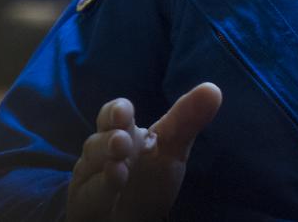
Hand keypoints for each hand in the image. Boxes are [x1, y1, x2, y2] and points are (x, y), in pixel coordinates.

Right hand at [66, 82, 221, 221]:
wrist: (130, 218)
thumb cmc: (148, 178)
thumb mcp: (172, 149)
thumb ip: (187, 121)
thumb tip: (213, 88)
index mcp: (120, 132)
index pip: (112, 115)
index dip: (116, 112)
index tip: (124, 112)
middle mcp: (100, 154)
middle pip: (97, 142)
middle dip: (109, 141)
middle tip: (123, 142)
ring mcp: (89, 181)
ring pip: (90, 170)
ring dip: (106, 169)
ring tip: (120, 169)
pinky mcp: (84, 205)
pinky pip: (87, 198)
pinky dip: (100, 191)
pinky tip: (115, 183)